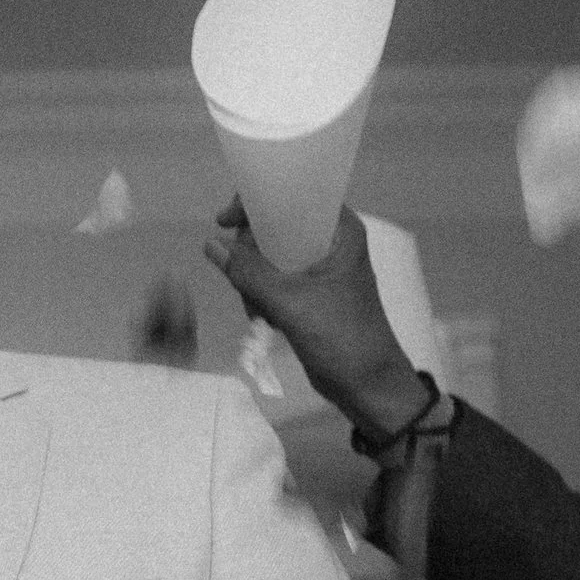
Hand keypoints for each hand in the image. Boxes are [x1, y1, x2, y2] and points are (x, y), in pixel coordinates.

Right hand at [203, 204, 429, 443]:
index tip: (227, 220)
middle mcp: (330, 242)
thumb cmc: (341, 337)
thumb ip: (249, 272)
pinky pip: (274, 280)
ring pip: (270, 256)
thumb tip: (211, 244)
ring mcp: (320, 268)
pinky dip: (262, 296)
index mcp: (339, 231)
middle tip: (244, 280)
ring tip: (260, 311)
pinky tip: (266, 319)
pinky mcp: (310, 293)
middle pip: (276, 225)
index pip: (294, 194)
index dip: (258, 202)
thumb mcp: (290, 302)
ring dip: (255, 282)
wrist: (367, 385)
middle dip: (253, 254)